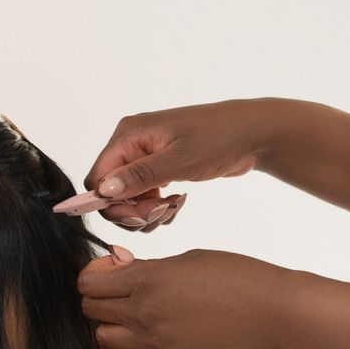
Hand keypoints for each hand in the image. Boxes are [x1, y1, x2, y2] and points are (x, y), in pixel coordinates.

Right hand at [71, 100, 274, 233]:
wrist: (251, 134)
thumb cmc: (218, 139)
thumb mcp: (179, 160)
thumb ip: (139, 176)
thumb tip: (103, 191)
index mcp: (129, 135)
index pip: (97, 178)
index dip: (112, 203)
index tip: (141, 214)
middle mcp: (132, 144)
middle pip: (111, 191)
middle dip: (133, 210)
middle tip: (162, 214)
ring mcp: (145, 156)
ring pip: (128, 198)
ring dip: (148, 212)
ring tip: (174, 208)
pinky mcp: (159, 168)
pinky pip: (145, 197)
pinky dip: (158, 208)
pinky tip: (178, 203)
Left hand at [77, 247, 291, 348]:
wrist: (274, 314)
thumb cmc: (239, 277)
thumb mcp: (188, 259)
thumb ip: (148, 267)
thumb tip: (118, 266)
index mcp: (148, 280)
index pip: (89, 282)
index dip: (96, 274)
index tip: (111, 271)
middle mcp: (145, 314)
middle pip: (91, 310)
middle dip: (100, 298)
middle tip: (122, 291)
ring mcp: (155, 344)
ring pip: (103, 339)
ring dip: (110, 326)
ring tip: (133, 317)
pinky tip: (140, 343)